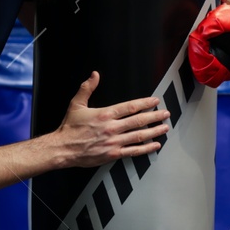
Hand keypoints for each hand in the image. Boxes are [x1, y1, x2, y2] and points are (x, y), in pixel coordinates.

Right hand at [51, 71, 168, 167]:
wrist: (63, 148)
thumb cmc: (69, 128)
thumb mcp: (76, 104)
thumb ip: (87, 88)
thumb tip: (94, 75)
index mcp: (105, 114)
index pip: (130, 107)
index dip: (145, 103)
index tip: (154, 101)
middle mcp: (112, 128)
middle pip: (139, 121)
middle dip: (155, 117)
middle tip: (165, 114)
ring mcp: (113, 142)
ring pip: (139, 136)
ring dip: (154, 131)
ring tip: (164, 127)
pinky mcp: (112, 154)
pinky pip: (133, 151)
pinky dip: (146, 148)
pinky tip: (155, 145)